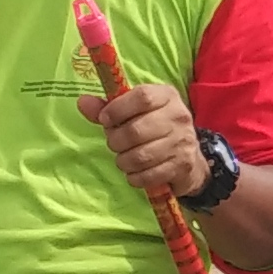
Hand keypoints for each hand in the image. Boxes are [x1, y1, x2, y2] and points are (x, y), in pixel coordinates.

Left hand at [78, 82, 201, 195]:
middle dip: (116, 141)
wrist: (189, 158)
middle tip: (114, 144)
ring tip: (123, 159)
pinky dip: (135, 177)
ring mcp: (182, 142)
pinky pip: (148, 176)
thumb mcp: (135, 112)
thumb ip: (108, 108)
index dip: (117, 109)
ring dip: (124, 161)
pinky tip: (134, 172)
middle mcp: (178, 116)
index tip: (105, 120)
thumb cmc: (155, 129)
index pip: (142, 97)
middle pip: (136, 130)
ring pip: (141, 156)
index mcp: (166, 96)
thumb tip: (82, 102)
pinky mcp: (182, 166)